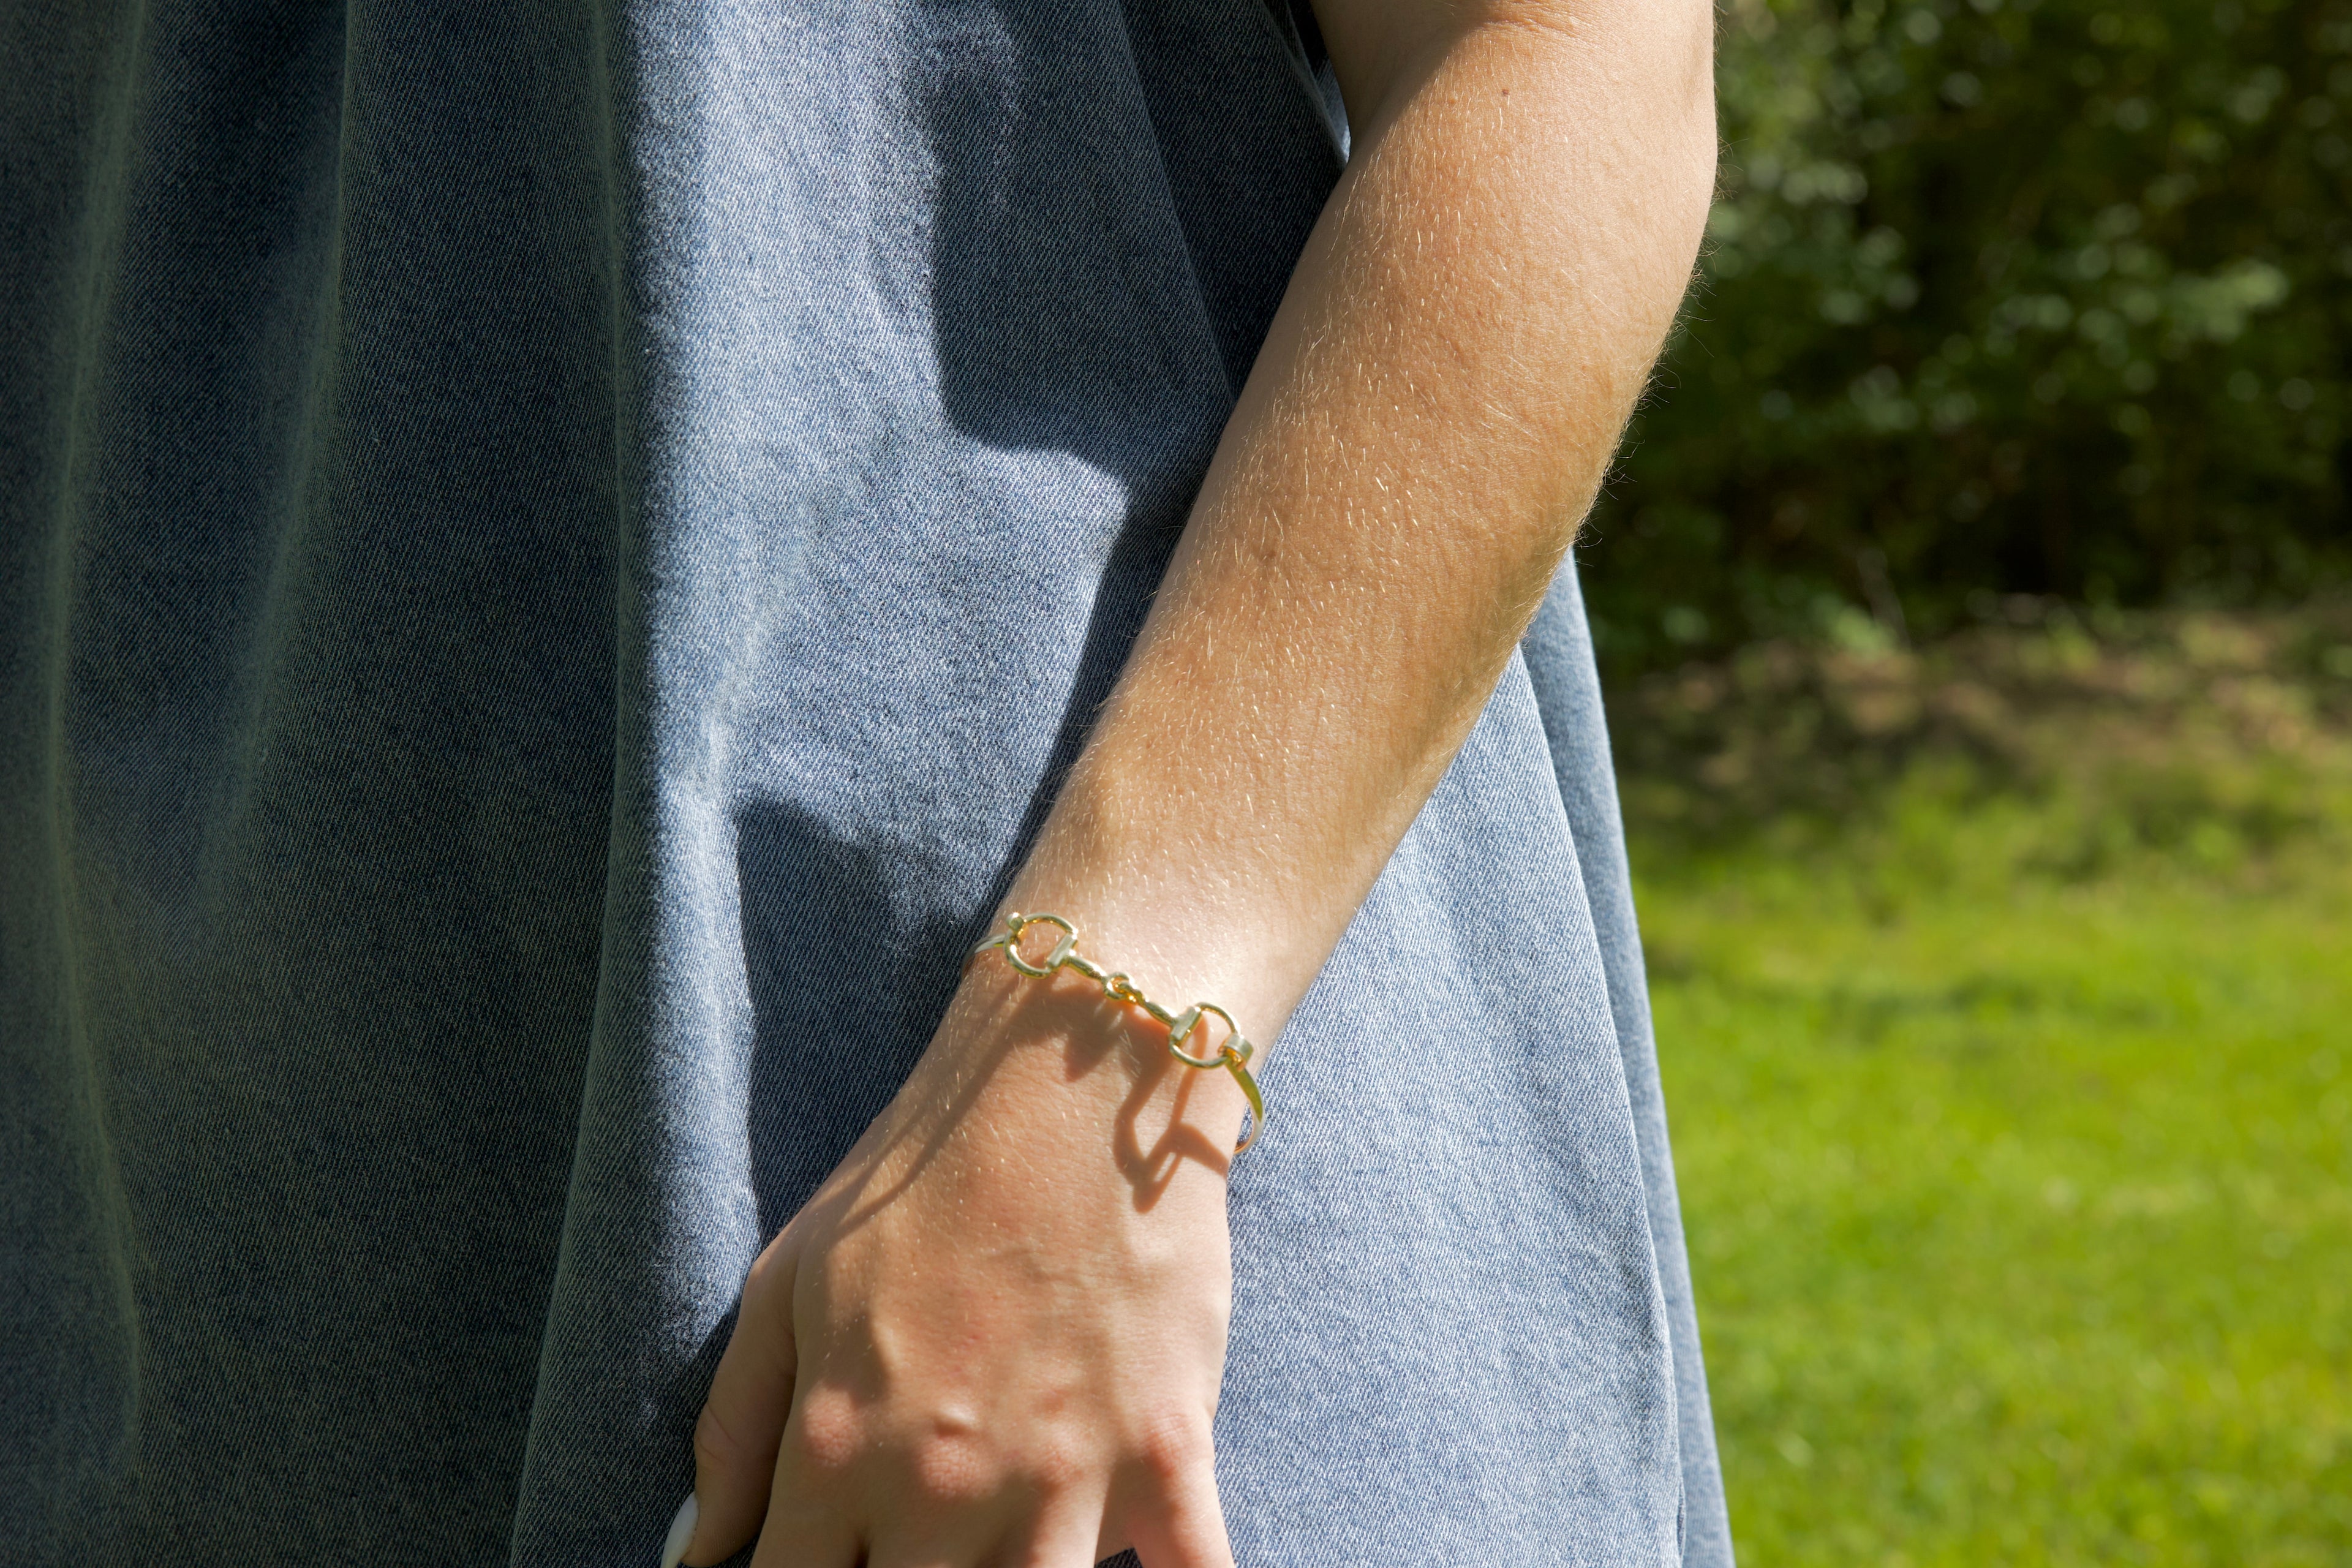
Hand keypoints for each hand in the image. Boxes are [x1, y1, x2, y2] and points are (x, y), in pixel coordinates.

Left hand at [673, 954, 1247, 1566]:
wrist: (1073, 1079)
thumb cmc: (922, 1175)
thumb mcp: (788, 1281)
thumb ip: (733, 1430)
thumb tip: (687, 1557)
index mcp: (834, 1448)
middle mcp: (940, 1486)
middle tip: (913, 1554)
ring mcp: (1061, 1480)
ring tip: (1000, 1561)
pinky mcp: (1167, 1456)